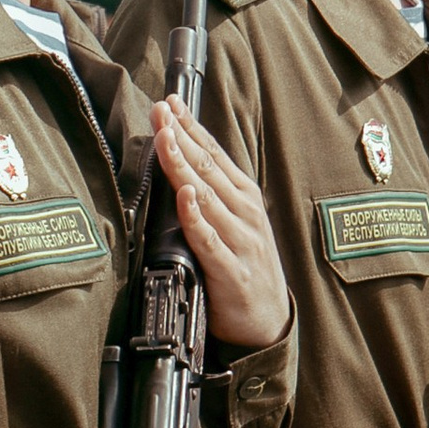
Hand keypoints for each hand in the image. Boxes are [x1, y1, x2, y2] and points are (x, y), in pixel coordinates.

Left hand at [150, 98, 288, 349]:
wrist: (268, 324)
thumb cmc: (245, 269)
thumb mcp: (235, 224)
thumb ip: (212, 196)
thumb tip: (180, 161)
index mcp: (244, 198)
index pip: (214, 154)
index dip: (191, 127)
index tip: (169, 103)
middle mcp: (245, 214)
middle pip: (208, 168)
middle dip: (182, 136)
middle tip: (159, 110)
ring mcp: (241, 242)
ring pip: (206, 197)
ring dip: (183, 166)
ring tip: (165, 138)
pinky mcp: (232, 272)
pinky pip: (209, 240)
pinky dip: (196, 217)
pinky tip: (184, 197)